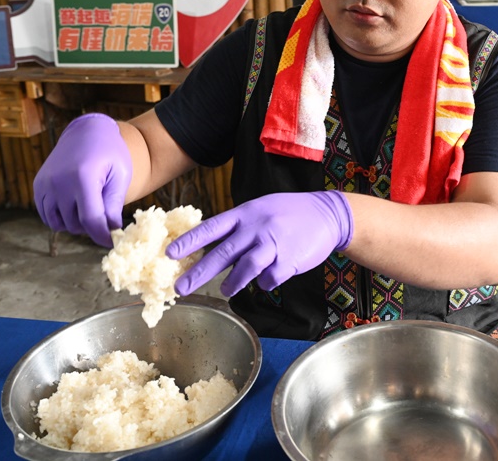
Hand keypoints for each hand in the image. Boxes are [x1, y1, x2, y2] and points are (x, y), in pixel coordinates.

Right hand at [33, 113, 131, 246]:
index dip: (102, 235)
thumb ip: (114, 204)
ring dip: (75, 223)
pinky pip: (46, 215)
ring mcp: (45, 183)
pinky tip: (74, 207)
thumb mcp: (120, 175)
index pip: (91, 219)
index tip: (111, 242)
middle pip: (75, 223)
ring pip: (59, 223)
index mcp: (83, 177)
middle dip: (91, 226)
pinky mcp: (38, 184)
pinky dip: (60, 217)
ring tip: (89, 209)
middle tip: (103, 216)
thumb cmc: (109, 153)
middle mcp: (59, 181)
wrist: (87, 132)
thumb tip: (111, 230)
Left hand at [166, 190, 353, 296]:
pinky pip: (270, 278)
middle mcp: (257, 227)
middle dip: (199, 272)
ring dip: (233, 282)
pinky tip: (268, 279)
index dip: (190, 242)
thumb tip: (211, 246)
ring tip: (226, 288)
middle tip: (181, 287)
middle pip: (223, 253)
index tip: (170, 254)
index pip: (211, 228)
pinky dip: (266, 282)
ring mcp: (274, 243)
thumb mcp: (261, 209)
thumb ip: (238, 226)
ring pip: (246, 267)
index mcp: (246, 213)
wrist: (328, 214)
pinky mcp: (290, 259)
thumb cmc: (290, 212)